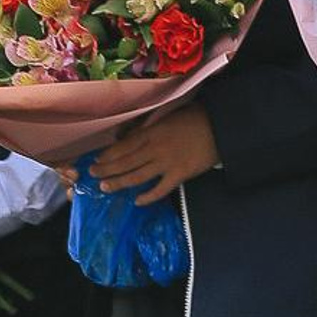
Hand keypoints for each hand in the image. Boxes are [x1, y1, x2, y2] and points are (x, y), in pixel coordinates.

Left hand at [90, 105, 219, 203]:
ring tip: (106, 187)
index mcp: (153, 132)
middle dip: (107, 169)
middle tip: (93, 175)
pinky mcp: (180, 174)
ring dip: (119, 182)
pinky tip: (137, 201)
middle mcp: (155, 149)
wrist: (222, 127)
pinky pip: (160, 189)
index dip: (108, 155)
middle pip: (125, 162)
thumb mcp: (169, 116)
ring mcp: (167, 163)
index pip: (123, 146)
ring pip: (137, 176)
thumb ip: (149, 126)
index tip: (96, 159)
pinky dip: (148, 196)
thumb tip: (128, 135)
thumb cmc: (196, 117)